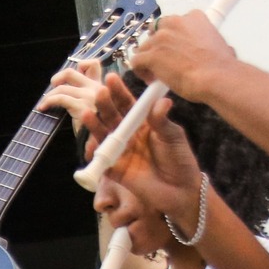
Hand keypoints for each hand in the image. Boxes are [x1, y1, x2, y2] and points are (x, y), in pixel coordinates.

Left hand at [38, 59, 103, 130]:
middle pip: (71, 72)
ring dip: (49, 95)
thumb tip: (64, 87)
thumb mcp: (94, 107)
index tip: (69, 78)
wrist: (100, 141)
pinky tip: (42, 108)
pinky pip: (60, 98)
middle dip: (58, 77)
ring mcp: (90, 96)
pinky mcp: (82, 107)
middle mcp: (97, 88)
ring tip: (44, 103)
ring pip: (62, 88)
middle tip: (53, 85)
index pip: (93, 64)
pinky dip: (48, 101)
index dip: (79, 66)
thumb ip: (85, 95)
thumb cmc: (95, 127)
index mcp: (101, 86)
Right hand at [91, 75, 203, 231]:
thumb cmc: (180, 159)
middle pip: (113, 116)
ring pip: (104, 135)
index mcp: (142, 122)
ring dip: (95, 124)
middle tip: (99, 92)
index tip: (112, 78)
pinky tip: (92, 141)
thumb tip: (161, 101)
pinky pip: (102, 159)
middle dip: (105, 104)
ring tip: (87, 113)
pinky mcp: (114, 170)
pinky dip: (95, 151)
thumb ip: (162, 120)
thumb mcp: (173, 136)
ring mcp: (120, 151)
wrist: (181, 190)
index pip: (127, 104)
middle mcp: (128, 134)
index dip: (119, 92)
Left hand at [128, 9, 237, 101]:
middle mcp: (175, 23)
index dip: (173, 37)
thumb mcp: (220, 43)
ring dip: (148, 60)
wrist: (216, 77)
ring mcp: (161, 38)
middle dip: (158, 46)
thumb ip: (207, 41)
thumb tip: (211, 49)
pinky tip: (150, 80)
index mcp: (194, 18)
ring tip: (157, 74)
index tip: (175, 47)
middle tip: (164, 61)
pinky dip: (140, 71)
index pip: (175, 22)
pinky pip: (136, 61)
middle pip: (156, 31)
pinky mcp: (151, 54)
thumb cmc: (221, 65)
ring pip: (145, 47)